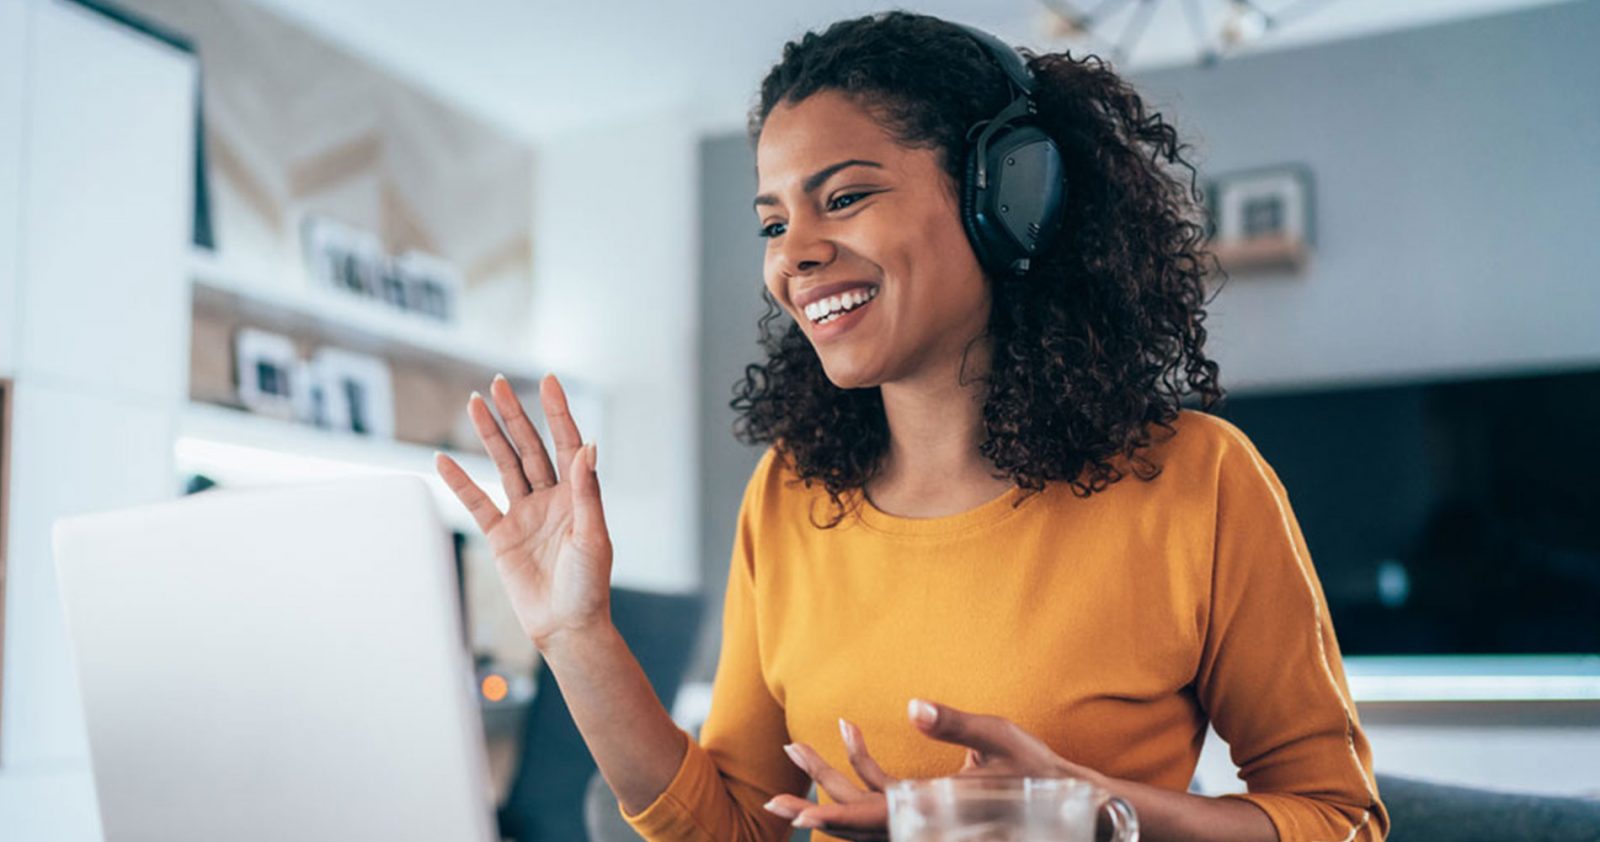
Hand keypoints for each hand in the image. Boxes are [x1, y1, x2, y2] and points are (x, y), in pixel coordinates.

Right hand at [434, 374, 612, 649]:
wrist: (566, 627)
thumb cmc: (589, 587)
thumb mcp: (592, 537)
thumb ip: (587, 492)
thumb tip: (588, 447)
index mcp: (577, 496)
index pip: (566, 444)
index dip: (557, 413)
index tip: (548, 381)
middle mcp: (550, 499)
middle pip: (530, 447)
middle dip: (514, 415)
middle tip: (498, 383)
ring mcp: (524, 515)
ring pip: (504, 466)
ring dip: (489, 436)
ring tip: (474, 403)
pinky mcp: (502, 536)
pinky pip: (477, 503)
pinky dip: (460, 482)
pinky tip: (443, 460)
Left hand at [762, 699, 1102, 839]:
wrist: (1070, 801)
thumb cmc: (1037, 771)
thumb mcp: (999, 738)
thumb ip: (955, 723)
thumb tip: (913, 706)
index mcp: (934, 812)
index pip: (870, 818)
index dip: (830, 816)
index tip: (795, 811)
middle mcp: (922, 822)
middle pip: (855, 818)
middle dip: (813, 801)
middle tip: (771, 795)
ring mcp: (923, 817)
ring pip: (865, 806)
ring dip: (831, 777)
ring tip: (798, 745)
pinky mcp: (928, 806)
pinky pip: (884, 793)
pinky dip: (863, 766)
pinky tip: (851, 730)